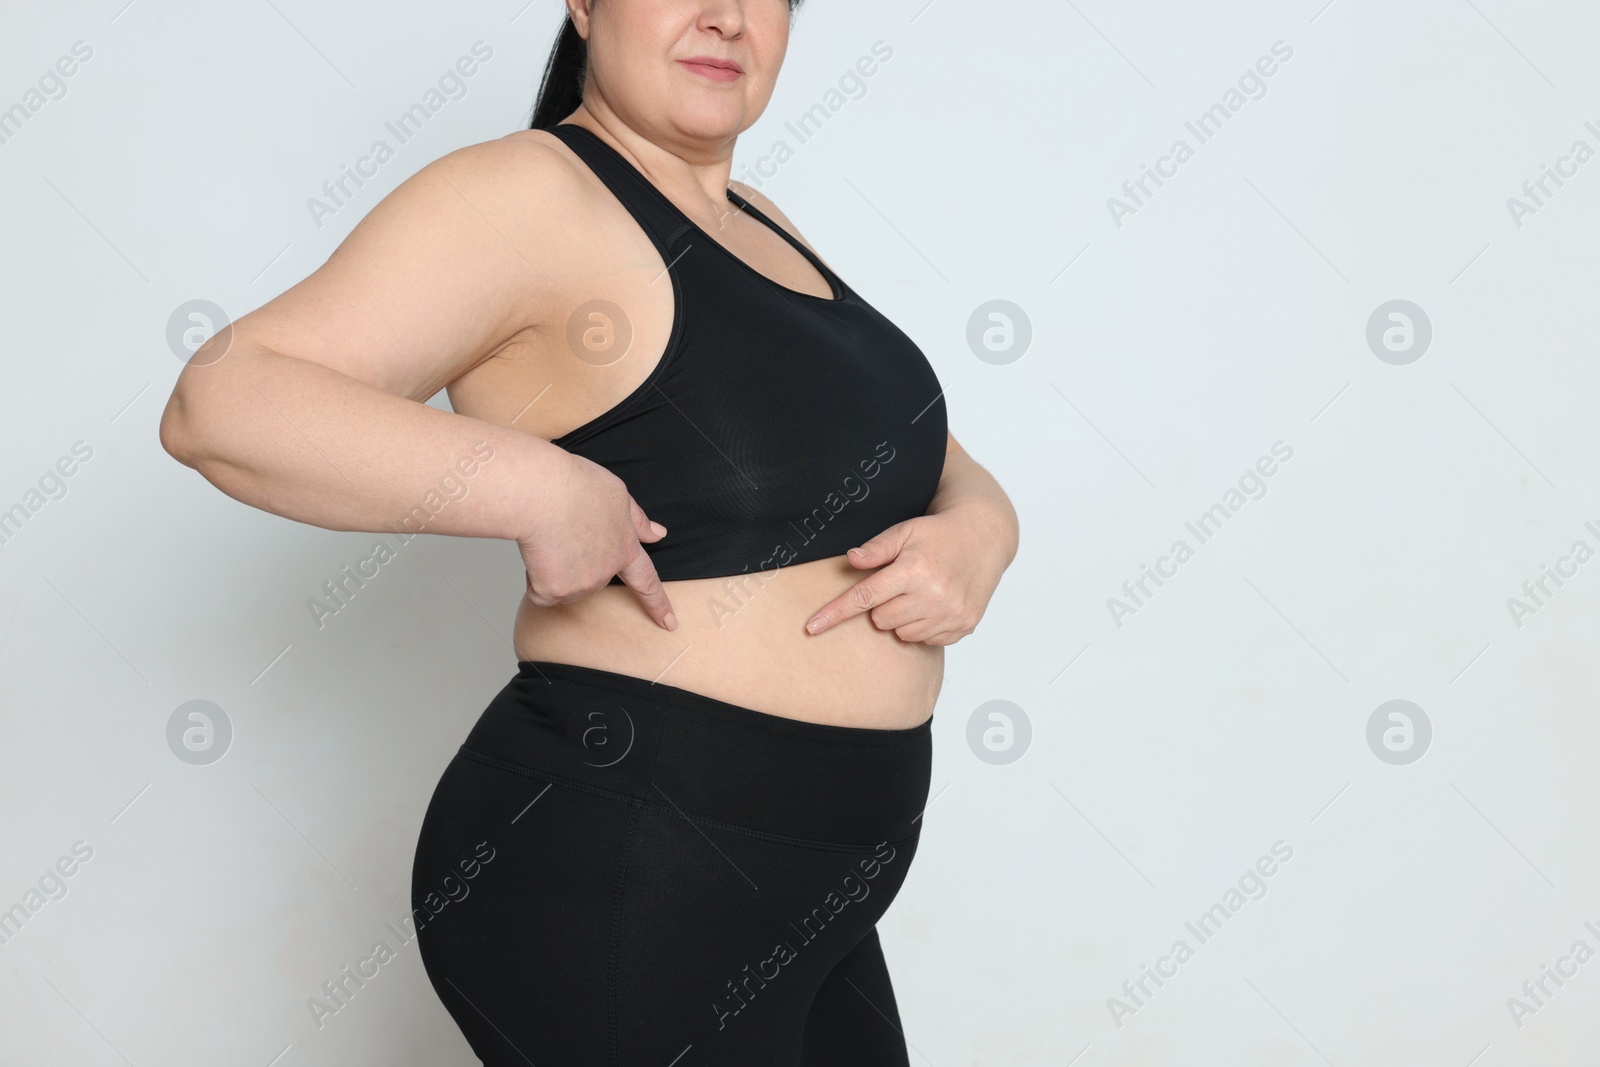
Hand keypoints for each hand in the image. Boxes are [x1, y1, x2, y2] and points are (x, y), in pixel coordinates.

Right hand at [517, 450, 676, 629]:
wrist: (543, 494)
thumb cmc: (575, 485)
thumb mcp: (616, 494)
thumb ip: (637, 519)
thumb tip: (658, 534)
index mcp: (625, 547)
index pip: (646, 580)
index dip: (657, 603)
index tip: (669, 623)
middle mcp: (607, 571)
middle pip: (592, 578)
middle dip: (578, 561)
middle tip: (563, 530)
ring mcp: (582, 584)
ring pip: (565, 585)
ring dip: (555, 567)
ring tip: (549, 536)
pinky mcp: (556, 591)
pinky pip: (541, 591)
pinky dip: (535, 577)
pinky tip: (536, 551)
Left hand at [803, 511, 1006, 644]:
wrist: (985, 537)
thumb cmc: (938, 533)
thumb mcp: (905, 531)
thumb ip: (877, 548)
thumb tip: (850, 560)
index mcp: (914, 569)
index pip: (864, 597)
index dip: (835, 613)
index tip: (811, 628)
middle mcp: (934, 595)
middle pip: (881, 619)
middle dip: (883, 604)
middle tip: (900, 583)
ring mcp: (950, 614)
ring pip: (902, 633)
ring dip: (902, 617)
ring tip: (920, 591)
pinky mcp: (963, 626)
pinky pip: (926, 639)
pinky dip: (924, 625)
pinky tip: (935, 602)